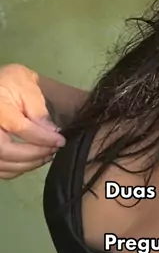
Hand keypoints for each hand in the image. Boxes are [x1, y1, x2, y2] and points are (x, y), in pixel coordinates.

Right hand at [0, 64, 65, 178]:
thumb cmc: (12, 82)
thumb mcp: (28, 88)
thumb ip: (39, 111)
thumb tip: (53, 133)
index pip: (18, 127)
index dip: (41, 138)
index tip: (59, 141)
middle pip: (4, 150)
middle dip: (33, 155)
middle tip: (53, 150)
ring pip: (1, 163)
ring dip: (27, 164)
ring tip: (46, 155)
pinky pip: (0, 168)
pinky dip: (16, 169)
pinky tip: (32, 160)